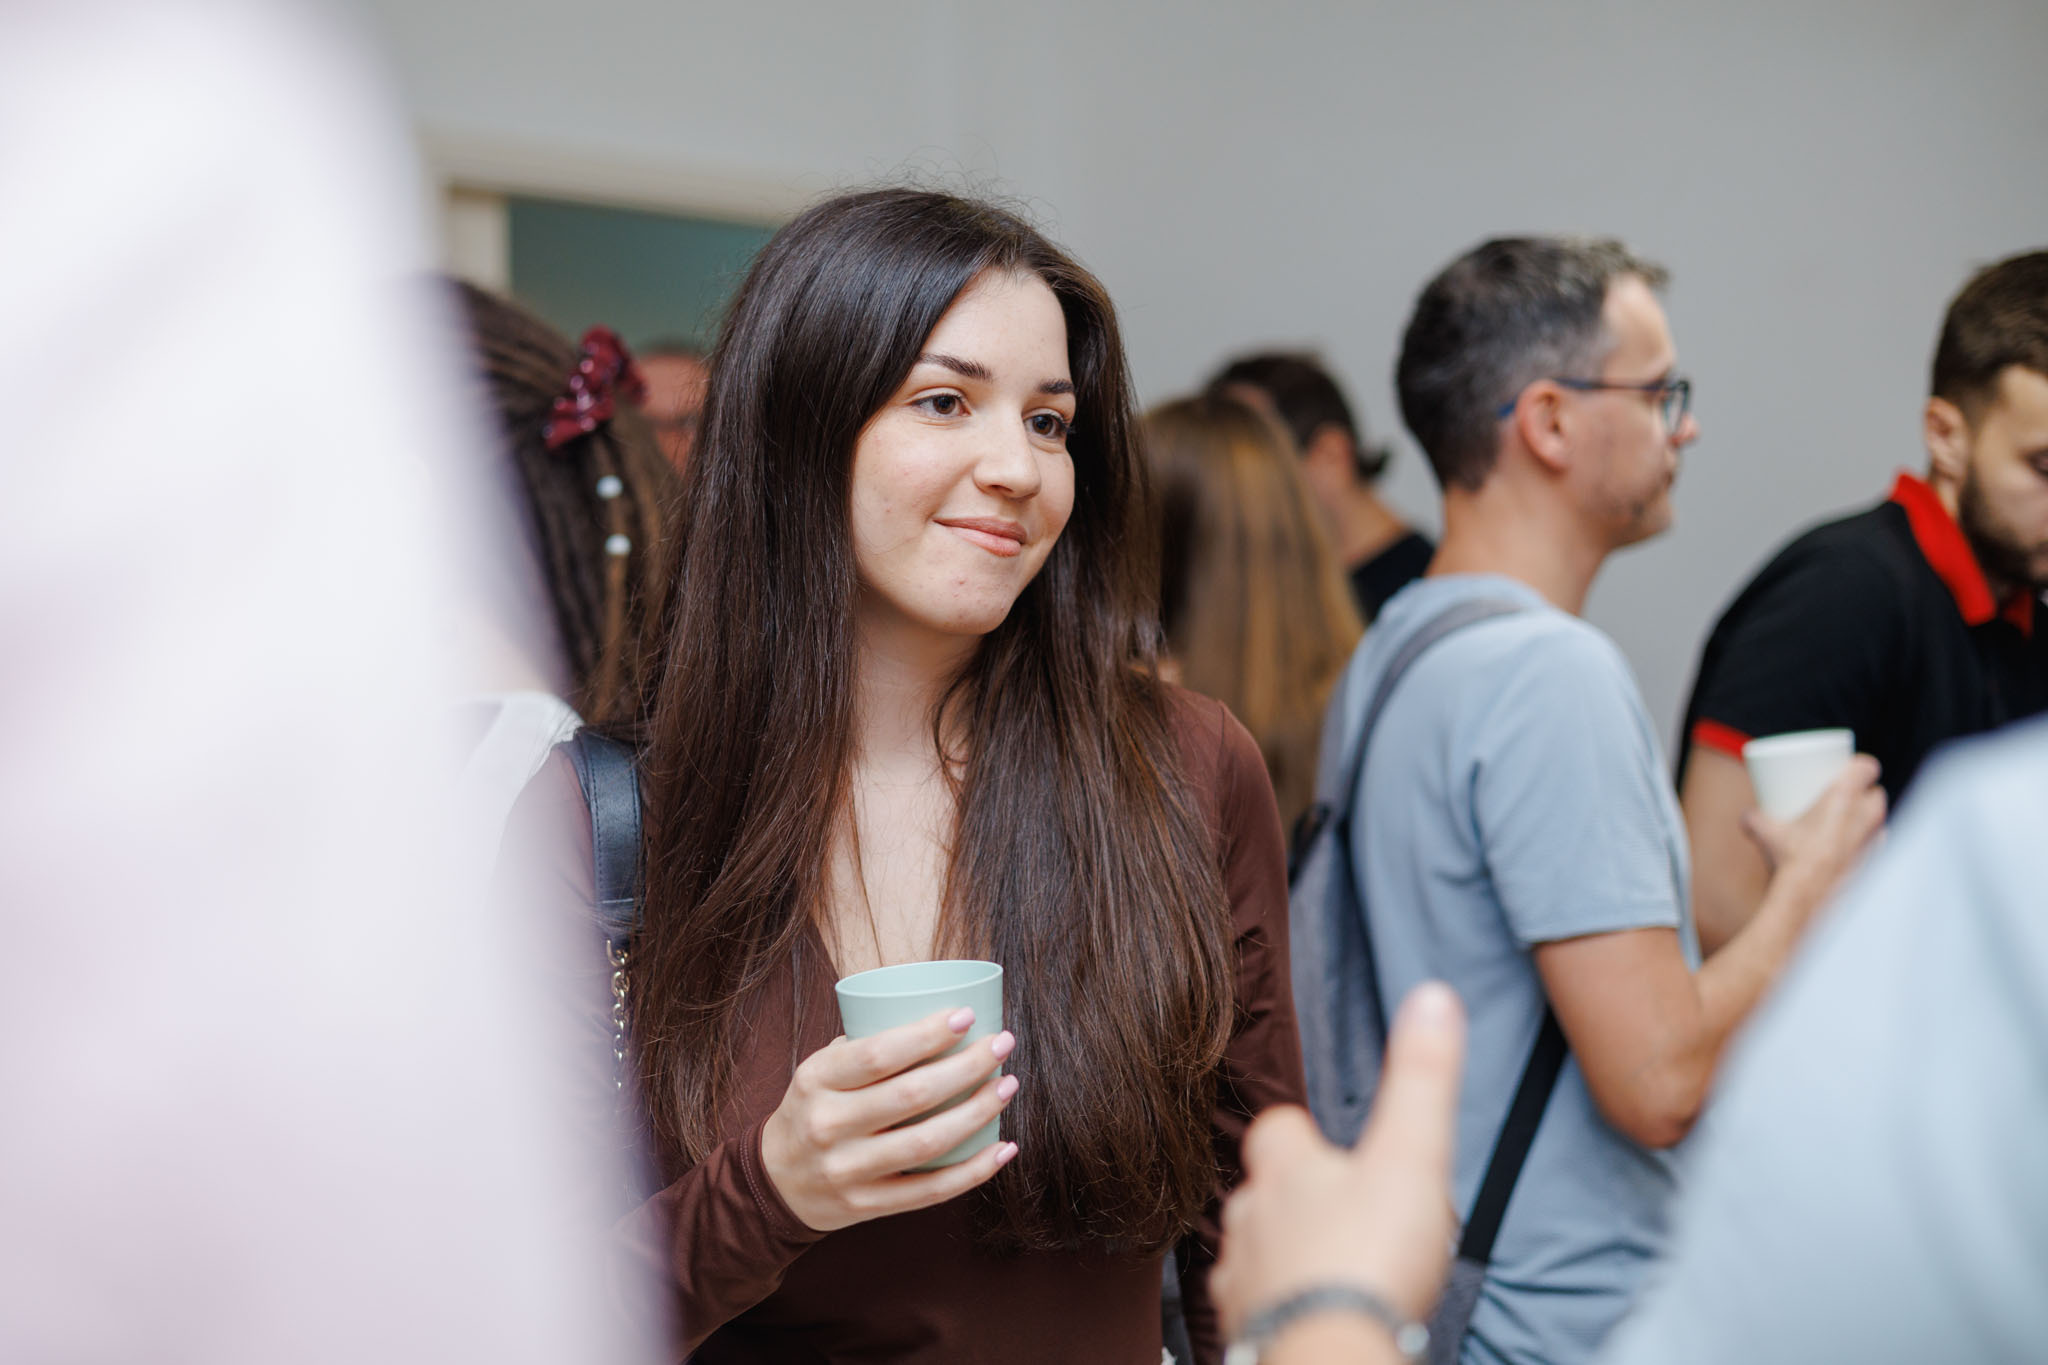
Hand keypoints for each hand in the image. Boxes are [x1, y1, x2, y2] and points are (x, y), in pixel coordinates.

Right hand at [760, 1007, 1018, 1232]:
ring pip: (927, 1143)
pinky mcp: (867, 1205)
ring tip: (1007, 1086)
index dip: (927, 1034)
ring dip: (978, 1113)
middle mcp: (828, 1126)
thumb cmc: (814, 1109)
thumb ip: (866, 1049)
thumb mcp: (820, 1071)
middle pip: (912, 1095)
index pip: (878, 1054)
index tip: (967, 1016)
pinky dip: (974, 1170)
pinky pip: (931, 1191)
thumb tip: (940, 1019)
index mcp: (816, 1080)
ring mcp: (848, 1171)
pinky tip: (1004, 1147)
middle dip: (968, 1066)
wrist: (776, 1181)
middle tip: (1002, 1044)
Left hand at [1211, 983, 1466, 1340]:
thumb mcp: (1411, 1155)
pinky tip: (1312, 1316)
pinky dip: (1279, 1309)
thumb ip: (1422, 1078)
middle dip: (1296, 1201)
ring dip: (1286, 1256)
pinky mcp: (1245, 1332)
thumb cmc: (1367, 1259)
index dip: (1303, 1135)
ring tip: (1332, 1272)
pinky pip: (1255, 1311)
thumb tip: (1432, 998)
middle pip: (1263, 1194)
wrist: (1329, 1354)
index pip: (1277, 1130)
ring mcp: (1242, 1278)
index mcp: (1285, 1169)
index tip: (1330, 1145)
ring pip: (1255, 1253)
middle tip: (1347, 1218)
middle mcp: (1250, 1218)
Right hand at [1742, 755, 1885, 920]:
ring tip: (1846, 823)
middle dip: (1863, 794)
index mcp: (1847, 794)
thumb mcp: (1766, 832)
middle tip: (1841, 798)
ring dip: (1866, 819)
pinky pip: (1876, 845)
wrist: (1810, 895)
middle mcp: (1868, 813)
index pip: (1868, 767)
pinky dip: (1866, 844)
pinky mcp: (1876, 861)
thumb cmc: (1792, 857)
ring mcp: (1876, 838)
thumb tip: (1748, 817)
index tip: (1847, 770)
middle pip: (1876, 794)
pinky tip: (1851, 849)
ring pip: (1878, 820)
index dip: (1860, 766)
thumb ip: (1755, 819)